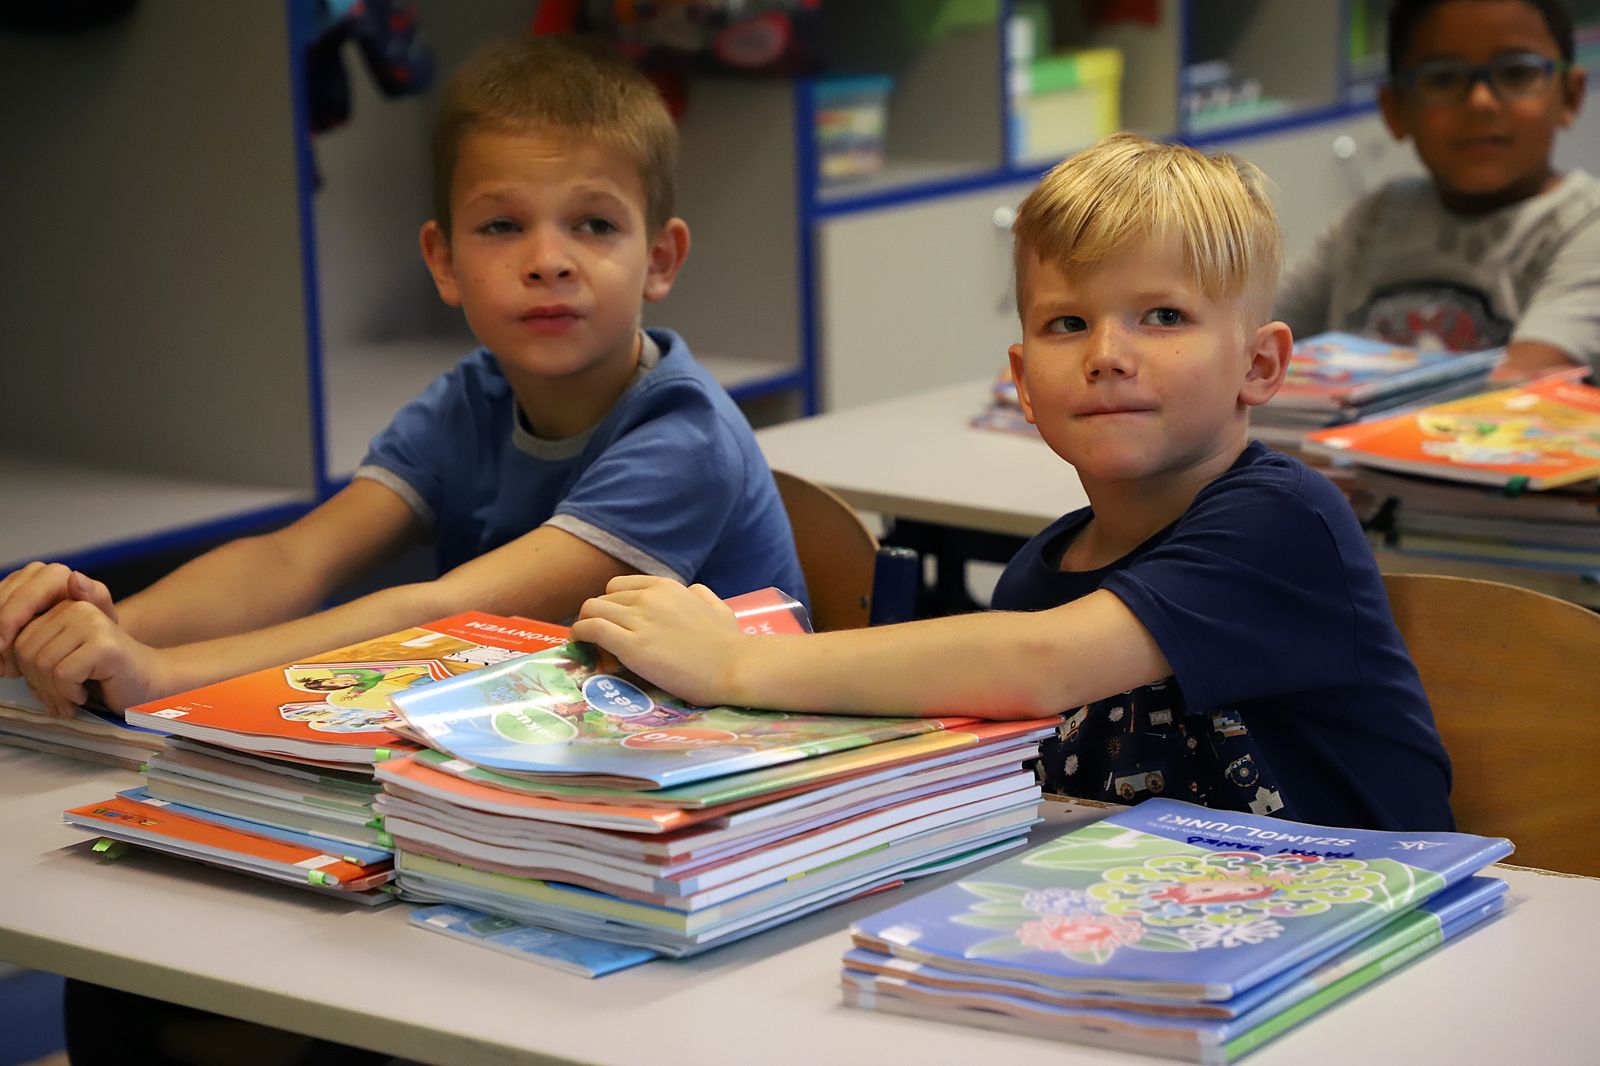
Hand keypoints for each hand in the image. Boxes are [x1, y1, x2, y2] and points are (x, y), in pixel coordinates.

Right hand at [0, 563, 116, 677]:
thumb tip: (75, 578)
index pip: (22, 597)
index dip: (7, 621)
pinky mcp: (4, 594)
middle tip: (5, 665)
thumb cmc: (94, 627)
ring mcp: (17, 581)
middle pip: (0, 603)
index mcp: (55, 575)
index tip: (2, 646)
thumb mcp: (101, 616)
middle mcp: (34, 573)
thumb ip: (93, 597)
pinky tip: (2, 661)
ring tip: (7, 666)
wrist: (85, 632)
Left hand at [13, 599, 162, 715]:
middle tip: (59, 699)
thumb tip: (2, 657)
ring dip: (54, 693)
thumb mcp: (62, 658)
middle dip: (38, 684)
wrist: (148, 686)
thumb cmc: (102, 676)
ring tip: (71, 700)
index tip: (46, 687)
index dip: (26, 672)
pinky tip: (84, 696)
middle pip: (27, 652)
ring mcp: (93, 624)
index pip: (18, 639)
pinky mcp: (105, 646)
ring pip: (43, 664)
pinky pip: (63, 674)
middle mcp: (79, 607)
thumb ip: (35, 649)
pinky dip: (70, 694)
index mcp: (65, 605)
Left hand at [572, 576, 745, 706]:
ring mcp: (639, 620)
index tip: (615, 624)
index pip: (619, 587)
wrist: (735, 666)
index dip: (612, 606)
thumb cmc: (731, 643)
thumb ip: (700, 595)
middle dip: (599, 619)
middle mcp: (648, 598)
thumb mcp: (717, 607)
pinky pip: (591, 629)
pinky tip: (582, 646)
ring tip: (590, 646)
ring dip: (586, 627)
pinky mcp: (631, 646)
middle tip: (603, 642)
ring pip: (591, 610)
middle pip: (602, 599)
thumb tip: (692, 591)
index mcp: (666, 587)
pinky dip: (580, 636)